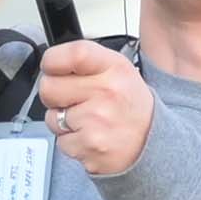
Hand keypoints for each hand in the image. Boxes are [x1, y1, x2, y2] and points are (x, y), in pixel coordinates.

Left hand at [35, 37, 153, 182]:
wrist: (151, 141)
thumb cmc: (128, 104)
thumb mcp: (117, 69)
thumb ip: (85, 61)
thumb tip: (50, 63)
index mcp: (113, 67)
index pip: (72, 54)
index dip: (52, 61)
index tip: (51, 68)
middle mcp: (107, 92)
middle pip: (49, 87)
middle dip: (54, 95)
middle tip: (72, 100)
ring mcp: (97, 120)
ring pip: (52, 118)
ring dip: (63, 122)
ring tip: (87, 121)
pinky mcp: (90, 145)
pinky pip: (61, 142)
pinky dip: (71, 142)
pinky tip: (90, 137)